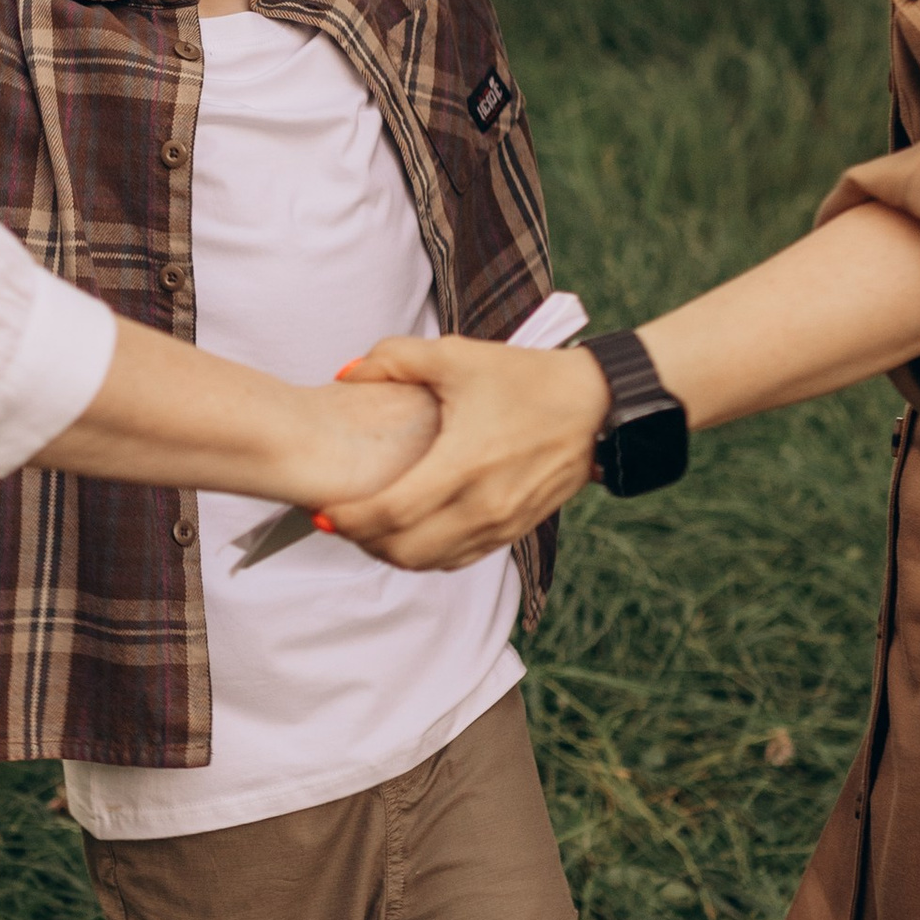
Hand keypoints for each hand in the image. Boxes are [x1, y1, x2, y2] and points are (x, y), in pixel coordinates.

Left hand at [322, 335, 608, 566]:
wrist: (596, 408)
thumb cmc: (525, 378)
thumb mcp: (458, 356)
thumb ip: (394, 359)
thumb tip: (344, 373)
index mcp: (465, 464)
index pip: (391, 512)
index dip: (350, 518)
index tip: (323, 509)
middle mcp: (483, 506)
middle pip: (404, 550)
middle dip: (362, 541)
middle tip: (338, 519)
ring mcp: (501, 525)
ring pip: (429, 562)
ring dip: (391, 552)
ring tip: (366, 526)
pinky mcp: (512, 532)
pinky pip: (457, 560)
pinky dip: (424, 554)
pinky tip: (406, 531)